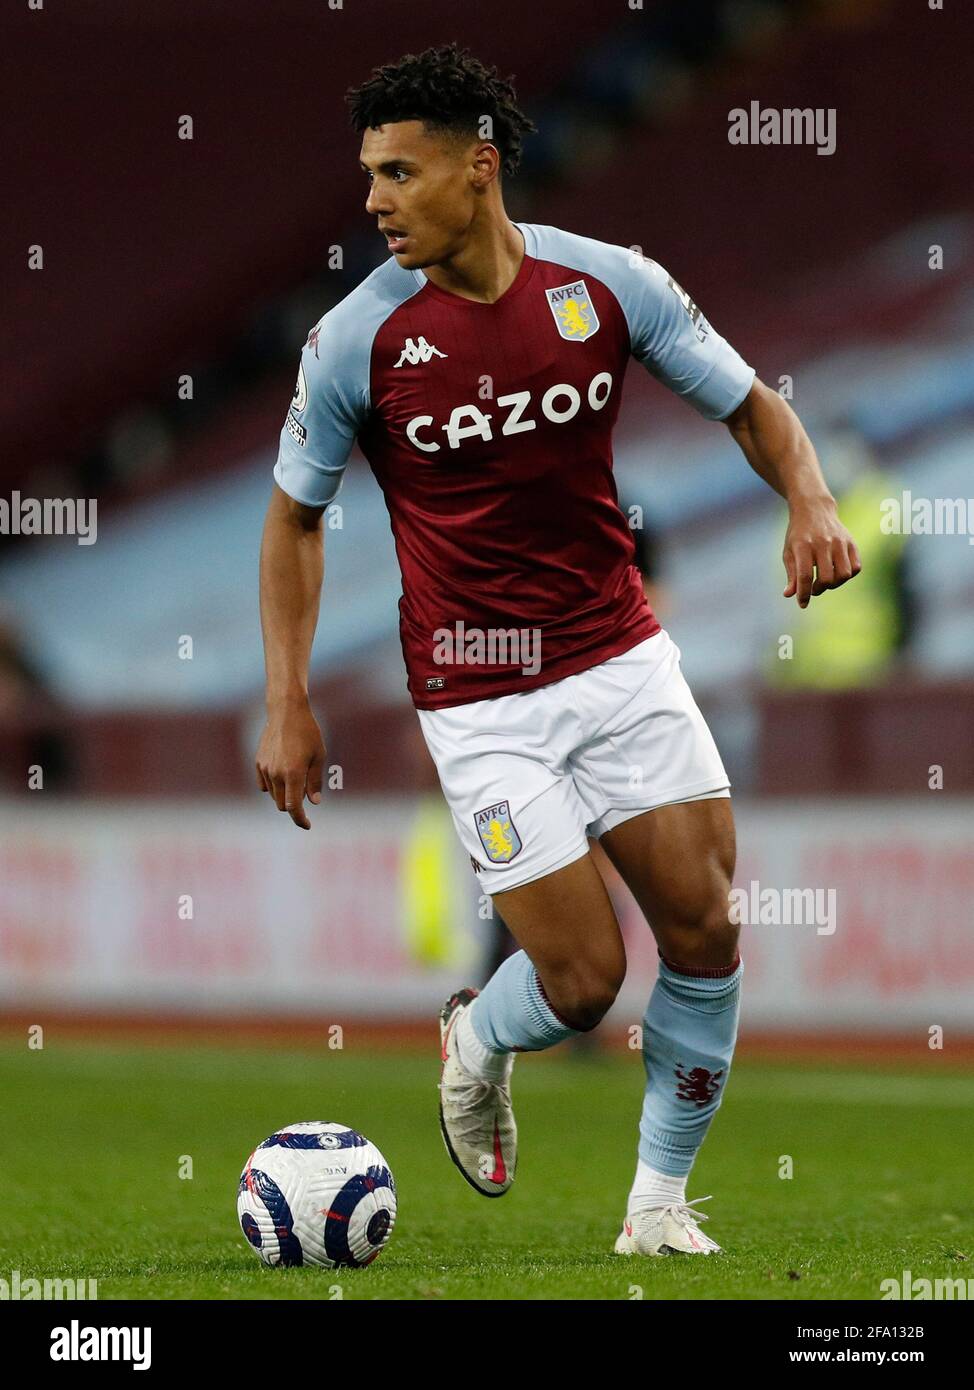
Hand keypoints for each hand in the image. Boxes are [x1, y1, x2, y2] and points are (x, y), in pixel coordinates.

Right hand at [255, 699, 325, 829]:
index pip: (294, 807)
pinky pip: (264, 785)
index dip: (300, 819)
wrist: (286, 712)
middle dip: (294, 807)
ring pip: (273, 795)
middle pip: (282, 804)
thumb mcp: (319, 756)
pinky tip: (283, 777)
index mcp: (293, 774)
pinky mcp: (258, 763)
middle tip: (306, 798)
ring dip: (285, 795)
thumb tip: (313, 803)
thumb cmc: (308, 733)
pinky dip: (274, 787)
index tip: (307, 825)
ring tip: (297, 780)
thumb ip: (315, 781)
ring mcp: (265, 768)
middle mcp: (276, 774)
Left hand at [782, 497, 860, 608]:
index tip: (802, 604)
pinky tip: (837, 572)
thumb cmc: (798, 535)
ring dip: (835, 584)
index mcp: (803, 546)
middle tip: (814, 588)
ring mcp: (839, 542)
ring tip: (825, 581)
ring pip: (844, 574)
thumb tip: (790, 595)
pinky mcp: (851, 542)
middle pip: (827, 578)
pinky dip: (848, 575)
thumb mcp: (789, 552)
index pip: (805, 576)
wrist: (813, 509)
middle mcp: (823, 543)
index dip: (804, 594)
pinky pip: (856, 567)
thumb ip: (791, 574)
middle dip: (819, 589)